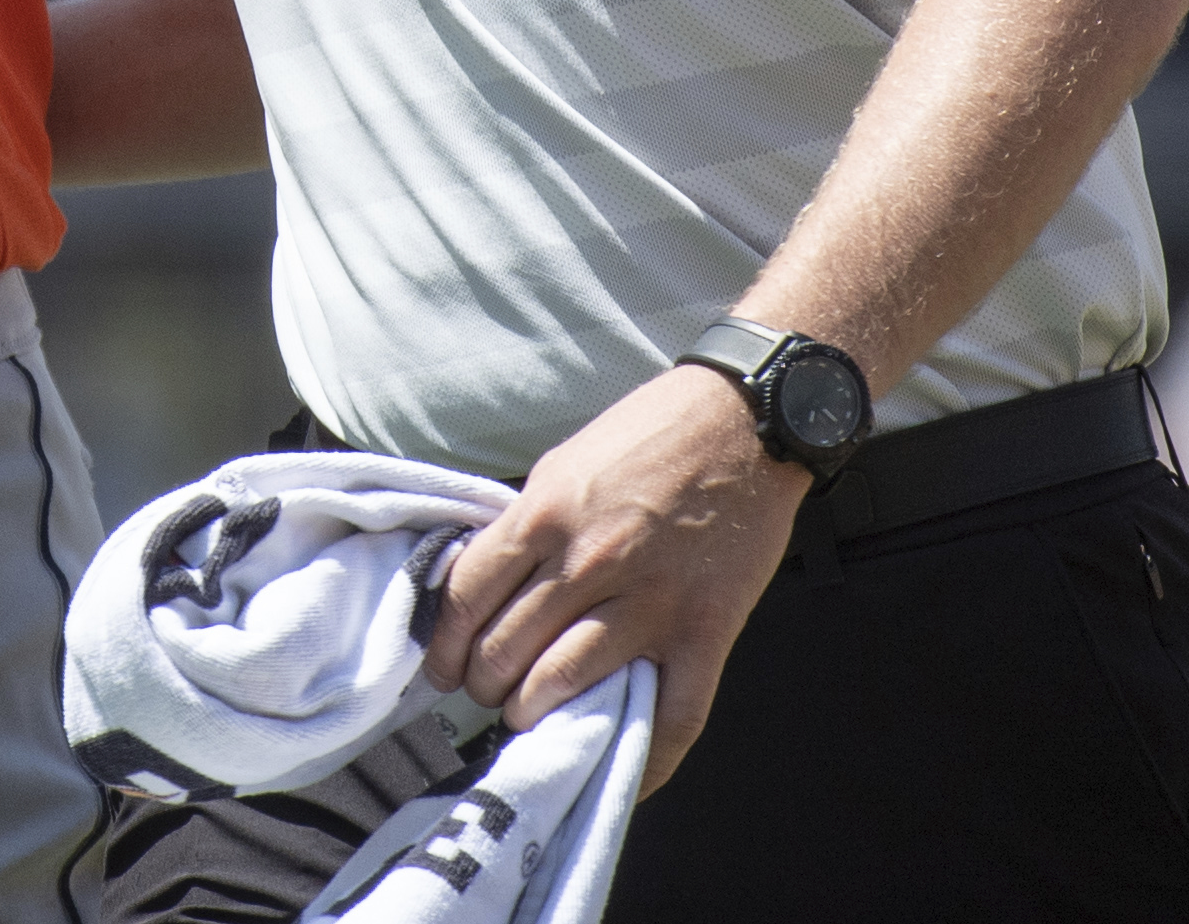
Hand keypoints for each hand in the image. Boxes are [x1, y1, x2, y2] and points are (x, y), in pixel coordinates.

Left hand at [424, 366, 808, 791]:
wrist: (747, 421)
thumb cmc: (651, 433)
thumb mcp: (563, 465)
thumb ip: (524, 526)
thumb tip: (484, 585)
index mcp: (545, 513)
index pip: (466, 598)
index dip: (443, 644)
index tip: (441, 667)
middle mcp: (589, 560)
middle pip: (505, 649)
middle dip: (483, 685)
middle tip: (485, 694)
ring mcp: (650, 601)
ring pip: (563, 683)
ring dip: (533, 714)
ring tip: (528, 716)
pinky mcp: (705, 631)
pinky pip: (671, 716)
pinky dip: (642, 759)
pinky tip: (614, 768)